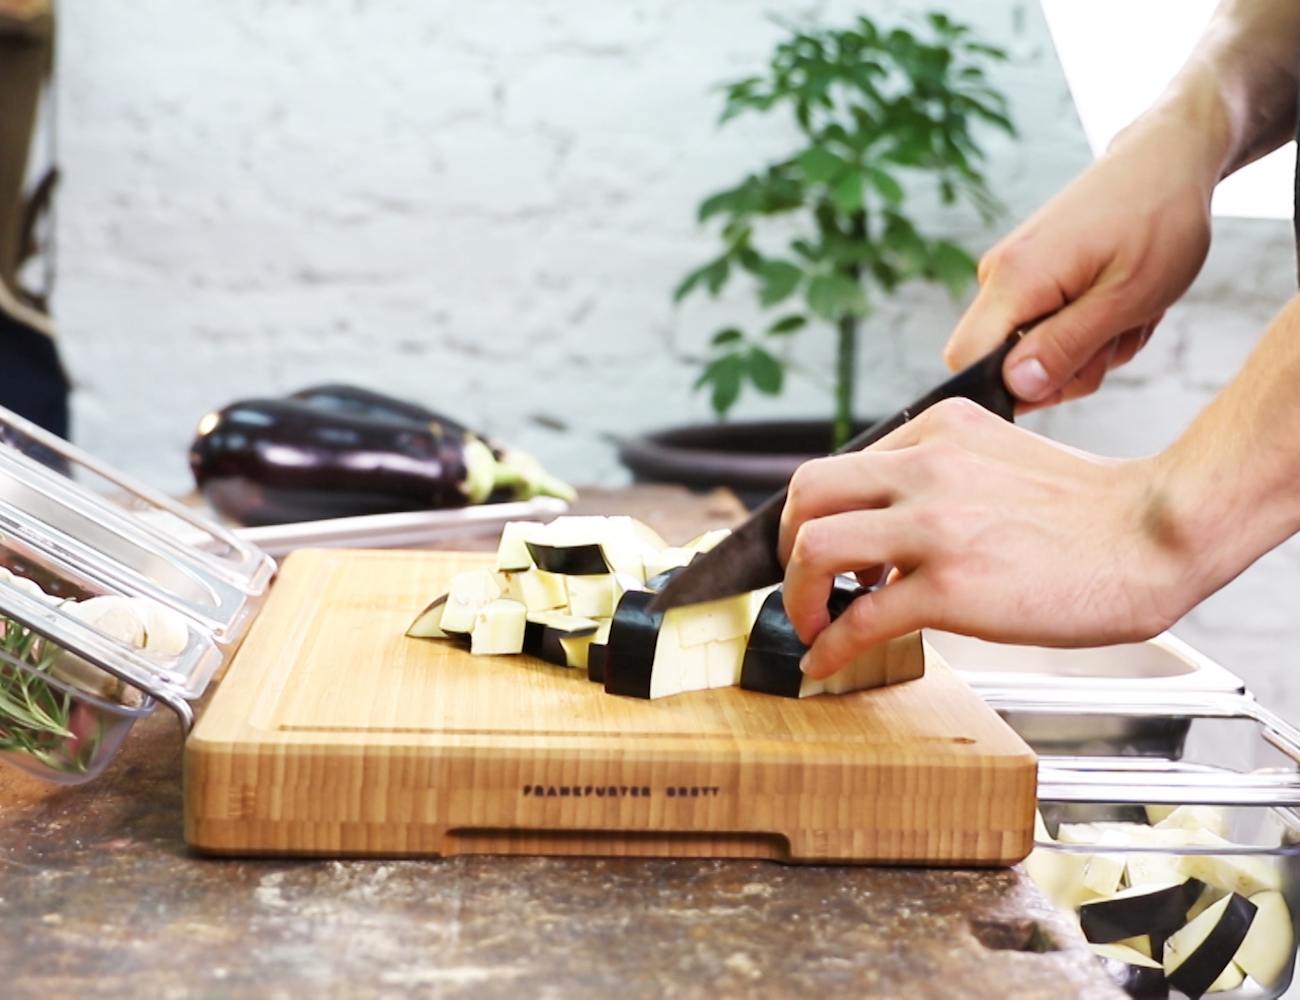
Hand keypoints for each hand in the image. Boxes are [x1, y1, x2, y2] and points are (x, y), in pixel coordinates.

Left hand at [777, 399, 1195, 678]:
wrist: (1153, 537)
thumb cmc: (1088, 510)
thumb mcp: (1000, 458)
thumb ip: (939, 475)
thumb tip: (883, 528)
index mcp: (939, 430)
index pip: (844, 464)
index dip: (817, 513)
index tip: (817, 549)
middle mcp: (927, 466)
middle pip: (807, 491)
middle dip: (785, 544)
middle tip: (800, 579)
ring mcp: (936, 525)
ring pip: (816, 547)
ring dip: (797, 595)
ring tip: (810, 624)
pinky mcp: (951, 586)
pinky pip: (861, 618)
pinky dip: (830, 644)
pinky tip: (828, 661)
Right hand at [945, 111, 1215, 408]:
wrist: (1166, 159)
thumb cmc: (1159, 220)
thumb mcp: (1126, 297)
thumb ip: (1066, 347)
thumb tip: (1015, 388)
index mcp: (1013, 280)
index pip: (965, 362)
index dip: (1008, 390)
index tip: (1069, 375)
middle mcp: (998, 277)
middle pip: (1003, 366)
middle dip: (1066, 369)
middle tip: (1119, 334)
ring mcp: (1011, 276)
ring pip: (1031, 352)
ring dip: (1088, 348)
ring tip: (1128, 311)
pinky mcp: (1028, 276)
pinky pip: (1045, 330)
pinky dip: (1087, 329)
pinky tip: (1118, 302)